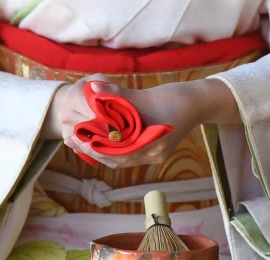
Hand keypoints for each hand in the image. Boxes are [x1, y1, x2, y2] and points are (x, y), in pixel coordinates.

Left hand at [43, 75, 240, 168]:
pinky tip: (97, 141)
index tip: (79, 139)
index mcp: (153, 145)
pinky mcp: (153, 151)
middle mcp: (154, 155)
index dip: (97, 149)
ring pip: (122, 159)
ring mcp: (154, 155)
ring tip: (80, 141)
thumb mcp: (145, 95)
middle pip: (118, 160)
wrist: (197, 102)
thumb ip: (117, 94)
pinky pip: (128, 154)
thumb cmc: (174, 97)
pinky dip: (112, 149)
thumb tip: (92, 89)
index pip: (119, 155)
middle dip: (94, 151)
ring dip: (100, 151)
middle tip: (72, 140)